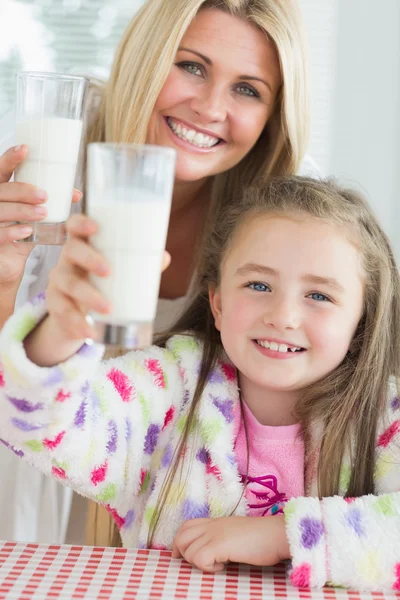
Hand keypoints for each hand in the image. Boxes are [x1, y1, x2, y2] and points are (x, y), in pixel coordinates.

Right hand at [0, 145, 81, 285]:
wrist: (5, 270)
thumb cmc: (18, 240)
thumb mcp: (33, 220)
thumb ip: (48, 206)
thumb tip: (75, 193)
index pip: (1, 171)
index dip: (10, 159)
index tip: (25, 149)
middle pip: (1, 189)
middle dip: (23, 190)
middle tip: (45, 195)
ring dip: (22, 210)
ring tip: (42, 214)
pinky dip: (13, 231)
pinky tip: (27, 231)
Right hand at [46, 214, 170, 341]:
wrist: (79, 317)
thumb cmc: (102, 285)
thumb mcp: (119, 274)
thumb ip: (140, 265)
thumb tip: (164, 257)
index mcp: (83, 246)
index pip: (75, 226)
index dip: (81, 223)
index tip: (95, 227)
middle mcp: (68, 260)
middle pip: (71, 250)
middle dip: (89, 259)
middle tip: (108, 272)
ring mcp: (59, 281)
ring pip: (68, 283)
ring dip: (87, 296)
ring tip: (107, 308)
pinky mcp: (55, 304)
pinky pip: (62, 311)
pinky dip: (76, 322)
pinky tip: (89, 331)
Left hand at [172, 515, 290, 572]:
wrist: (277, 534)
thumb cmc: (263, 537)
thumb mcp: (237, 533)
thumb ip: (223, 537)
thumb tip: (213, 552)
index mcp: (216, 522)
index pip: (187, 525)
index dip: (180, 540)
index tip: (181, 555)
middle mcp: (213, 526)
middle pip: (182, 535)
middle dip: (181, 552)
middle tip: (194, 564)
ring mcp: (216, 534)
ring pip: (189, 550)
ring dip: (198, 562)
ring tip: (216, 565)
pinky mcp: (221, 545)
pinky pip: (200, 558)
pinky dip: (207, 567)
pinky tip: (221, 567)